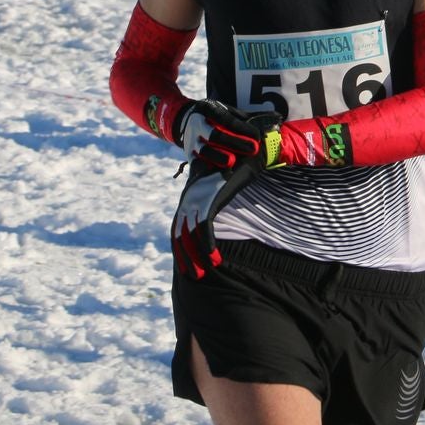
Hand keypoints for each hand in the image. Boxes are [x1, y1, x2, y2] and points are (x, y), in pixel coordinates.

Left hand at [170, 159, 228, 277]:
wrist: (246, 150)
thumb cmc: (235, 168)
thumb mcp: (219, 187)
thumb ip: (213, 201)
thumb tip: (214, 216)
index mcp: (189, 198)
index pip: (177, 229)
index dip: (181, 249)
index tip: (188, 265)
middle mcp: (189, 199)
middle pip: (179, 235)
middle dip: (185, 257)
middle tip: (194, 275)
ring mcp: (198, 199)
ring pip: (190, 235)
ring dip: (196, 256)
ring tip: (203, 271)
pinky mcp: (211, 198)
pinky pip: (204, 227)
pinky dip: (207, 245)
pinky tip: (214, 257)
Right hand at [176, 100, 281, 170]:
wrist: (185, 121)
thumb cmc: (216, 118)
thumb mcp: (227, 111)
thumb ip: (248, 117)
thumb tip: (275, 119)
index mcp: (208, 109)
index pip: (226, 119)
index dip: (242, 129)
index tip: (257, 137)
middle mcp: (197, 124)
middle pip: (215, 135)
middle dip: (234, 143)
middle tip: (253, 149)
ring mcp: (191, 141)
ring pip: (203, 150)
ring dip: (218, 157)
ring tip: (232, 162)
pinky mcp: (189, 156)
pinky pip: (197, 164)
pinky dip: (208, 169)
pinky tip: (220, 174)